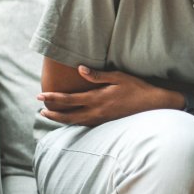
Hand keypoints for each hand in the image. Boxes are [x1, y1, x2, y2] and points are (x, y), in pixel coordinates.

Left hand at [37, 65, 177, 126]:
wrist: (153, 104)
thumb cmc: (137, 88)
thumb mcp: (118, 77)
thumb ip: (97, 75)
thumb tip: (80, 69)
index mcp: (97, 98)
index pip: (69, 99)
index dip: (53, 98)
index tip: (40, 96)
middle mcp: (96, 111)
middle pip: (68, 115)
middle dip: (52, 113)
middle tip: (40, 110)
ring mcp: (102, 119)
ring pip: (76, 122)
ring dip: (61, 119)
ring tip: (51, 116)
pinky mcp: (107, 123)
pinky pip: (86, 124)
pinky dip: (74, 123)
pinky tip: (72, 120)